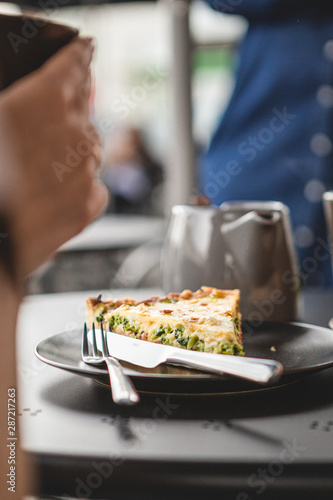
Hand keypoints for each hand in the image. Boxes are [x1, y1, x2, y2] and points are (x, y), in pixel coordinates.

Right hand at [0, 36, 107, 278]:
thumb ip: (17, 108)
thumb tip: (26, 110)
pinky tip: (59, 191)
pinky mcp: (89, 206)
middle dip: (75, 103)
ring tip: (47, 161)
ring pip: (90, 148)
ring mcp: (87, 171)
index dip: (80, 55)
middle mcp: (75, 132)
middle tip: (64, 105)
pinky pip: (94, 186)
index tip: (88, 49)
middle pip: (83, 108)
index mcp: (45, 100)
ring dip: (75, 148)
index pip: (73, 65)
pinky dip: (81, 185)